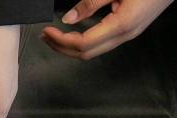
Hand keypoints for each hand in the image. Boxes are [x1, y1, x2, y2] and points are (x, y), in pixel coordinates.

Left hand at [41, 0, 173, 60]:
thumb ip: (91, 3)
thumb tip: (69, 18)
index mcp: (122, 25)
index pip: (82, 44)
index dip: (61, 41)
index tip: (47, 31)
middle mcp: (125, 35)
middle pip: (85, 54)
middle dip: (61, 47)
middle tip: (45, 36)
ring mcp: (129, 34)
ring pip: (93, 52)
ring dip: (71, 47)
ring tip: (55, 36)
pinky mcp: (130, 30)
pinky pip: (102, 43)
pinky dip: (83, 42)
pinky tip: (75, 33)